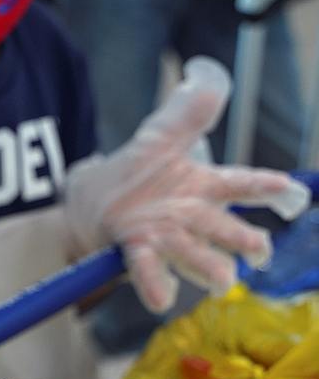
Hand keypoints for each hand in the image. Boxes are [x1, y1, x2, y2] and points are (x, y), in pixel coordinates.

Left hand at [65, 56, 309, 312]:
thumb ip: (186, 113)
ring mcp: (164, 236)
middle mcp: (188, 216)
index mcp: (201, 186)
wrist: (91, 203)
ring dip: (207, 265)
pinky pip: (146, 268)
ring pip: (191, 252)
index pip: (237, 184)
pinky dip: (154, 284)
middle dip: (240, 238)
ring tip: (223, 279)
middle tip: (258, 249)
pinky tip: (161, 300)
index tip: (287, 188)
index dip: (262, 186)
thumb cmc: (136, 174)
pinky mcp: (136, 251)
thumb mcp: (159, 138)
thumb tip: (208, 78)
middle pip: (220, 227)